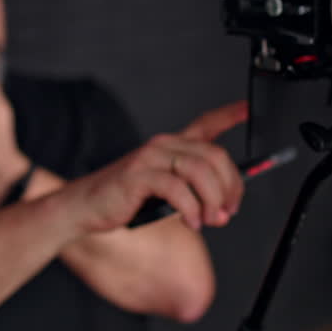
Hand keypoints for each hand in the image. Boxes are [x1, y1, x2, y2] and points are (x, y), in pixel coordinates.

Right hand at [60, 101, 248, 232]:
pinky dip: (190, 208)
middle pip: (214, 155)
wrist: (84, 206)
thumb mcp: (164, 194)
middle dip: (230, 186)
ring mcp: (150, 158)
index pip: (205, 124)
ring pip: (199, 170)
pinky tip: (191, 222)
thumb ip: (193, 196)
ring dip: (212, 199)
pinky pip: (176, 188)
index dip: (229, 114)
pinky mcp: (137, 176)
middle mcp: (163, 146)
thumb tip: (223, 210)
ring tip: (210, 219)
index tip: (247, 108)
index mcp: (171, 147)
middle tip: (228, 211)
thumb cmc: (124, 200)